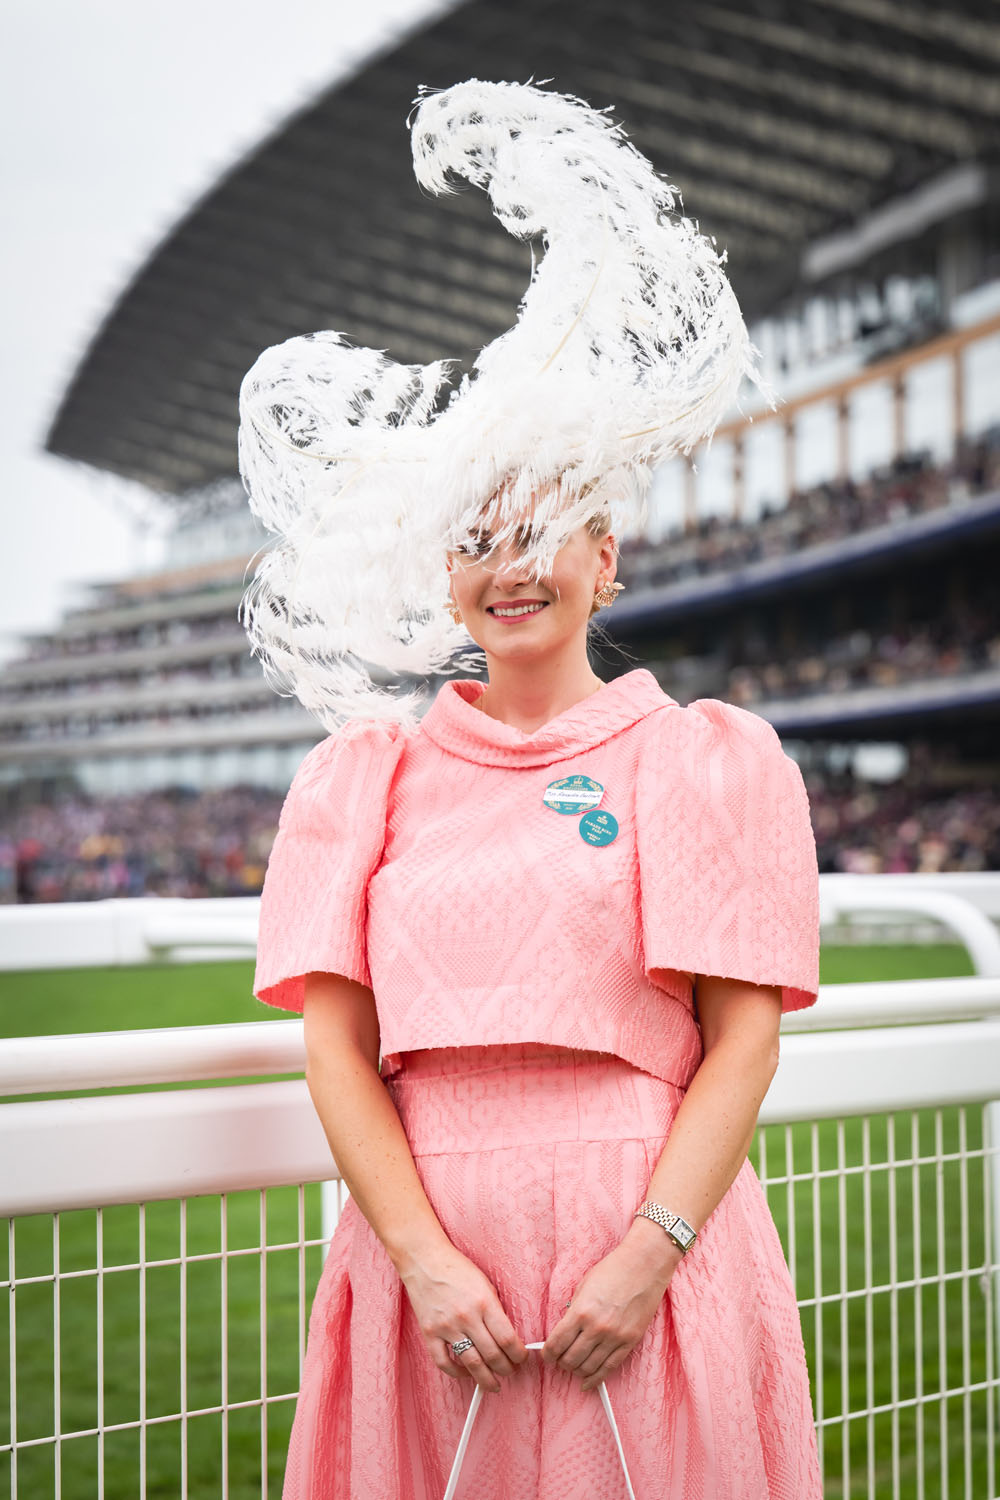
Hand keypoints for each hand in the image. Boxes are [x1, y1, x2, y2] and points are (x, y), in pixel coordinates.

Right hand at [398, 1242, 528, 1393]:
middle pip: (493, 1356)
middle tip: (510, 1371)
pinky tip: (467, 1373)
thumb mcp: (485, 1284)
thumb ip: (495, 1311)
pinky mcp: (430, 1333)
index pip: (508, 1340)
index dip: (518, 1355)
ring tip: (493, 1384)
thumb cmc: (458, 1269)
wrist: (425, 1261)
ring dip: (486, 1379)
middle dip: (506, 1369)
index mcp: (484, 1303)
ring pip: (472, 1364)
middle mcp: (467, 1317)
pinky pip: (444, 1363)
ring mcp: (447, 1327)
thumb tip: (507, 1338)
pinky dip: (457, 1373)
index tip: (521, 1358)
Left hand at [541, 1233, 679, 1391]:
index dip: (547, 1354)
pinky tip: (588, 1382)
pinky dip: (596, 1379)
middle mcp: (597, 1328)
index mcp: (581, 1311)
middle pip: (570, 1359)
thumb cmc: (613, 1270)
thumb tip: (564, 1332)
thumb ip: (573, 1311)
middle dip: (561, 1363)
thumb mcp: (583, 1286)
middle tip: (559, 1360)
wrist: (644, 1265)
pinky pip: (609, 1368)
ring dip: (577, 1370)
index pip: (556, 1343)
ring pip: (588, 1367)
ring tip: (573, 1366)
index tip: (546, 1355)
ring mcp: (615, 1337)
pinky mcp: (630, 1342)